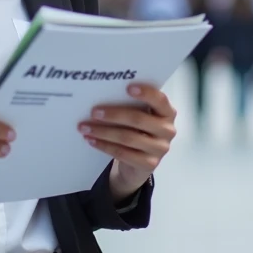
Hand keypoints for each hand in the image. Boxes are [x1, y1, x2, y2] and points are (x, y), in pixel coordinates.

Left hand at [79, 83, 176, 200]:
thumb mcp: (139, 115)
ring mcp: (160, 149)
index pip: (160, 100)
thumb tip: (103, 94)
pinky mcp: (149, 164)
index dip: (146, 93)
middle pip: (138, 119)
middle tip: (93, 112)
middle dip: (113, 115)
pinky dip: (104, 146)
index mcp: (167, 113)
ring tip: (85, 128)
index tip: (128, 87)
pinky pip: (123, 153)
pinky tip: (91, 140)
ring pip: (128, 138)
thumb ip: (131, 105)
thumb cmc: (137, 130)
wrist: (139, 162)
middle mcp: (168, 130)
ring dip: (103, 132)